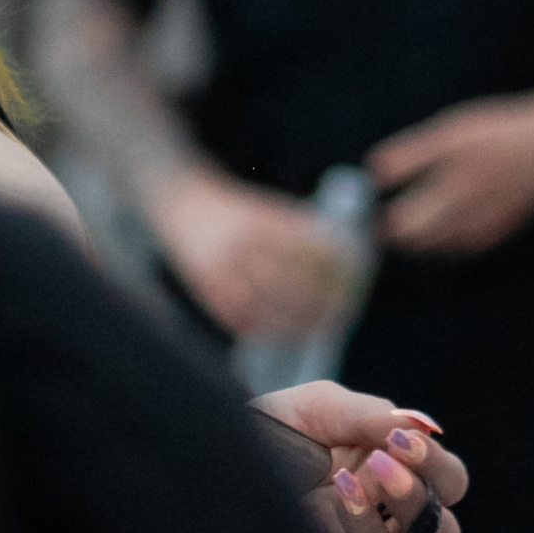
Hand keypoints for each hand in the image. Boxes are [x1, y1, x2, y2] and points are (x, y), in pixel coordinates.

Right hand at [148, 170, 364, 340]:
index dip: (333, 271)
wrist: (179, 201)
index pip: (306, 252)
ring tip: (315, 329)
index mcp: (257, 222)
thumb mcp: (267, 207)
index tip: (353, 283)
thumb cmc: (235, 208)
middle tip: (341, 315)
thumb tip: (340, 257)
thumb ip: (299, 229)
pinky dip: (263, 330)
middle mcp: (236, 247)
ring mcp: (217, 271)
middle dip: (318, 306)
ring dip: (293, 324)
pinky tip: (281, 331)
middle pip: (287, 287)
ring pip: (263, 309)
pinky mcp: (204, 289)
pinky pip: (237, 319)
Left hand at [254, 385, 466, 532]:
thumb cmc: (274, 429)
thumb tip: (426, 428)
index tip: (403, 438)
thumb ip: (373, 417)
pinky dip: (358, 526)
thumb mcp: (321, 407)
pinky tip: (335, 492)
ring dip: (390, 512)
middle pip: (443, 530)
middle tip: (387, 460)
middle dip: (424, 492)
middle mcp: (385, 517)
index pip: (447, 482)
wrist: (213, 452)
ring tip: (346, 477)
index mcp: (397, 473)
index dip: (435, 464)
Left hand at [367, 96, 533, 256]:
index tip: (367, 206)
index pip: (399, 219)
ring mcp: (483, 227)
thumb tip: (373, 174)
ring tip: (407, 218)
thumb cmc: (500, 133)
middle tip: (380, 218)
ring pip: (433, 246)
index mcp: (451, 181)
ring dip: (414, 238)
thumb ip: (411, 154)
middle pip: (412, 238)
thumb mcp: (453, 131)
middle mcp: (466, 210)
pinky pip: (456, 247)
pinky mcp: (496, 235)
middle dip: (391, 231)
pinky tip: (437, 223)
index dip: (376, 216)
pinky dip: (440, 241)